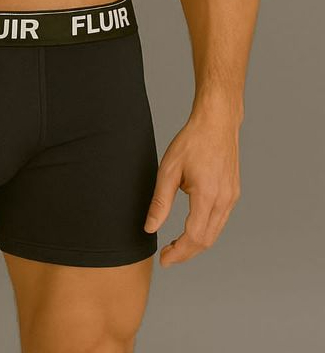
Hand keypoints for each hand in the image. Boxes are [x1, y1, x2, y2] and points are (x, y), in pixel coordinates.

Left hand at [143, 111, 240, 266]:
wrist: (216, 123)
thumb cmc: (191, 142)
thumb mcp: (168, 170)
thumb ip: (160, 202)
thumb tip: (150, 227)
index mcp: (208, 196)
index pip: (194, 237)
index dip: (178, 253)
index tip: (164, 259)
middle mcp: (224, 200)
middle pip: (206, 240)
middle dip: (186, 253)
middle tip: (167, 256)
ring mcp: (232, 197)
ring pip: (215, 232)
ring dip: (196, 244)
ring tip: (175, 245)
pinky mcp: (233, 193)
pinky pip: (220, 221)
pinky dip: (206, 231)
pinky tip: (191, 228)